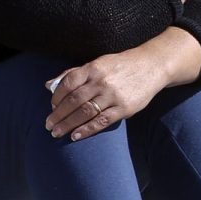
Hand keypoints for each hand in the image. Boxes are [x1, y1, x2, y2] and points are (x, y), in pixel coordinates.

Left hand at [44, 45, 177, 140]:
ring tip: (56, 133)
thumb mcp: (98, 64)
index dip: (57, 96)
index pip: (68, 83)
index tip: (51, 106)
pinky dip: (87, 130)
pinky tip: (75, 136)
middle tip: (48, 125)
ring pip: (85, 112)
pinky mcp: (124, 108)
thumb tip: (49, 85)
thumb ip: (74, 74)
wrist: (152, 66)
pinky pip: (101, 121)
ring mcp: (113, 95)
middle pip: (74, 100)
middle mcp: (102, 81)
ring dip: (68, 124)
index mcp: (94, 68)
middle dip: (58, 114)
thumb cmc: (121, 66)